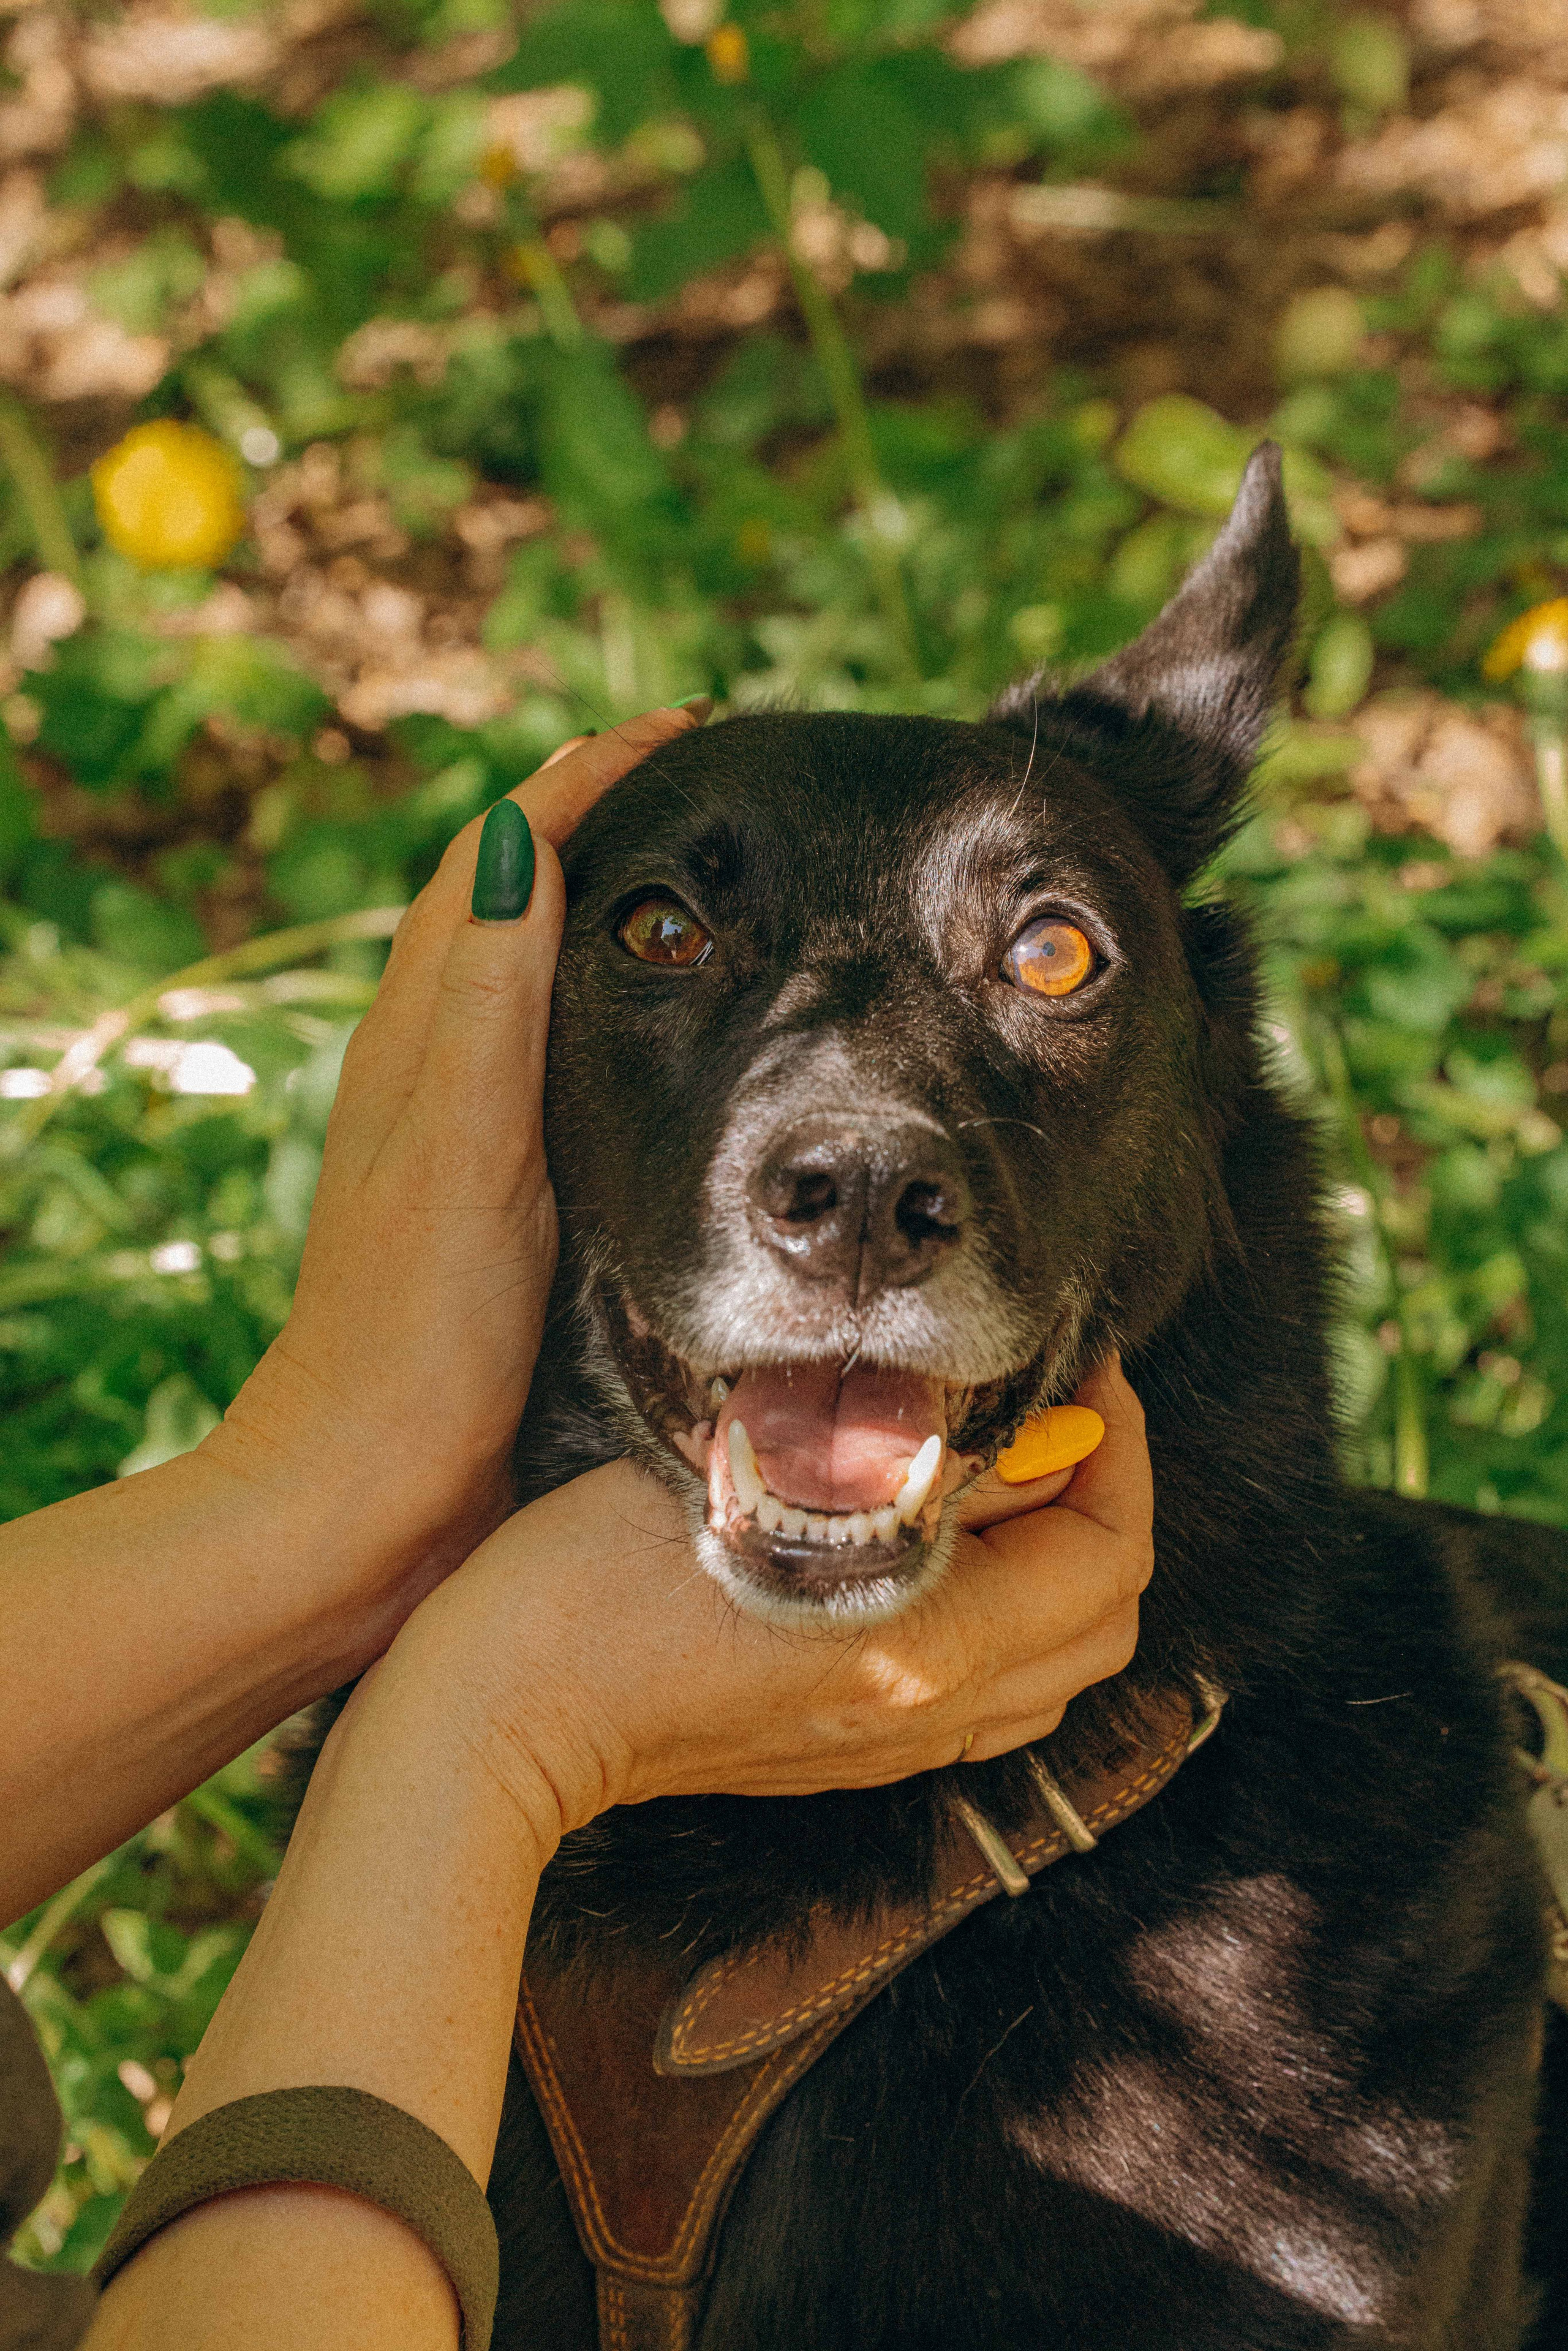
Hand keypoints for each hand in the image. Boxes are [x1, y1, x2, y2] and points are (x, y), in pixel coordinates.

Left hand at [204, 704, 709, 1656]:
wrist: (367, 1487)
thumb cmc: (416, 1330)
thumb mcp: (462, 1150)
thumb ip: (486, 1001)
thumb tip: (512, 841)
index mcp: (420, 1036)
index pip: (501, 858)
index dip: (586, 779)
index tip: (683, 731)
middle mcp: (434, 1065)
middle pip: (513, 896)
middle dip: (602, 817)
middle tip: (709, 782)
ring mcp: (462, 1129)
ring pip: (531, 973)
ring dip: (605, 903)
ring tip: (706, 880)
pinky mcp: (493, 1194)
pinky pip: (551, 1055)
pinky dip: (606, 1003)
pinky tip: (668, 1038)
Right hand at [414, 1357, 1151, 1837]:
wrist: (503, 1714)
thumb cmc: (596, 1579)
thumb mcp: (755, 1472)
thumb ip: (904, 1445)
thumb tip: (1020, 1419)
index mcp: (925, 1645)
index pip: (1107, 1548)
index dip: (1117, 1444)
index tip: (1084, 1367)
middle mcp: (927, 1712)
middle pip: (1106, 1618)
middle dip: (1107, 1499)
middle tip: (1059, 1410)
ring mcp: (887, 1745)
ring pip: (1057, 1668)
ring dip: (1066, 1566)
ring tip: (1012, 1472)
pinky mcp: (845, 1753)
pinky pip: (990, 1699)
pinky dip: (1015, 1621)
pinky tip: (951, 1550)